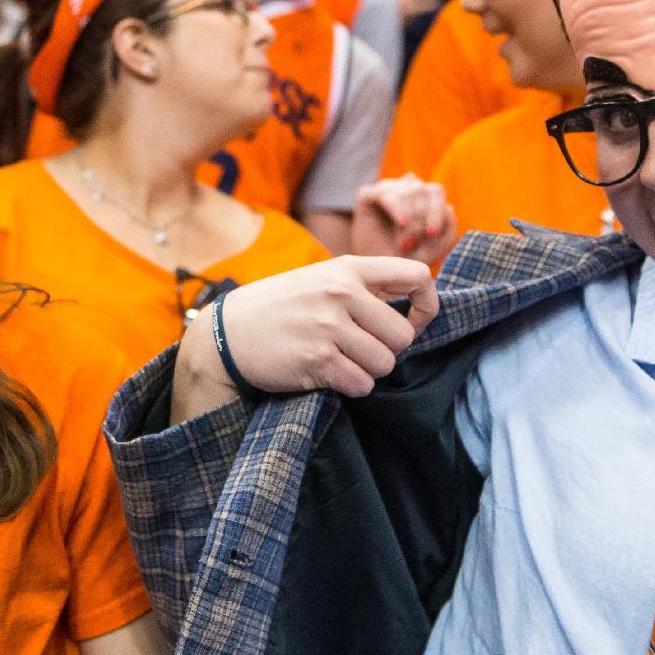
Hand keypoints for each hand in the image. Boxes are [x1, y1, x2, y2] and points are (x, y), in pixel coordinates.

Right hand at [180, 255, 438, 400]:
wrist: (227, 334)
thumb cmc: (283, 307)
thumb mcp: (323, 278)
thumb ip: (366, 287)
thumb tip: (417, 309)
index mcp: (348, 268)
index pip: (417, 275)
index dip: (427, 305)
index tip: (414, 321)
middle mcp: (341, 294)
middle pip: (403, 336)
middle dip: (388, 349)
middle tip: (361, 347)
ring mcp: (328, 327)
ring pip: (385, 364)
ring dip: (369, 370)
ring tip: (342, 359)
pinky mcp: (316, 360)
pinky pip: (362, 384)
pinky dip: (352, 386)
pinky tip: (329, 374)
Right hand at [352, 175, 457, 264]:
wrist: (379, 274)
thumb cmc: (409, 259)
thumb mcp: (436, 248)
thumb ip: (449, 230)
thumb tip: (448, 207)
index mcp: (425, 198)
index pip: (435, 191)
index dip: (436, 211)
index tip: (432, 234)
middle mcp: (406, 189)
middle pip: (421, 190)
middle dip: (420, 218)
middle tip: (412, 243)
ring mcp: (387, 190)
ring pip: (405, 191)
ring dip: (408, 218)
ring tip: (404, 243)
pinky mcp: (367, 195)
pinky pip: (383, 192)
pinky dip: (396, 206)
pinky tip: (402, 222)